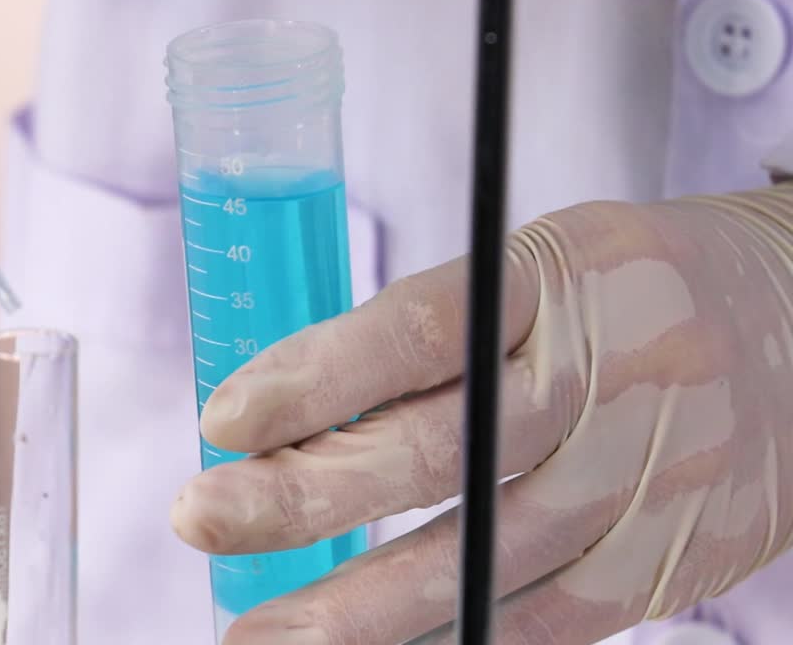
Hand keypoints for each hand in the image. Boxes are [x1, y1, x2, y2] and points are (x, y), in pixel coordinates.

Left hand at [170, 186, 792, 643]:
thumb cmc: (635, 289)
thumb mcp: (545, 262)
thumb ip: (436, 331)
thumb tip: (294, 410)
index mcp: (562, 279)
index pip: (418, 329)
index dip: (314, 377)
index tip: (223, 421)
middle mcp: (610, 377)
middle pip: (438, 452)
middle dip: (304, 498)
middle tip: (201, 518)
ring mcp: (645, 479)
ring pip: (481, 559)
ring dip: (354, 609)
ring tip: (256, 634)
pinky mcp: (666, 562)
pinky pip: (541, 621)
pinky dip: (442, 643)